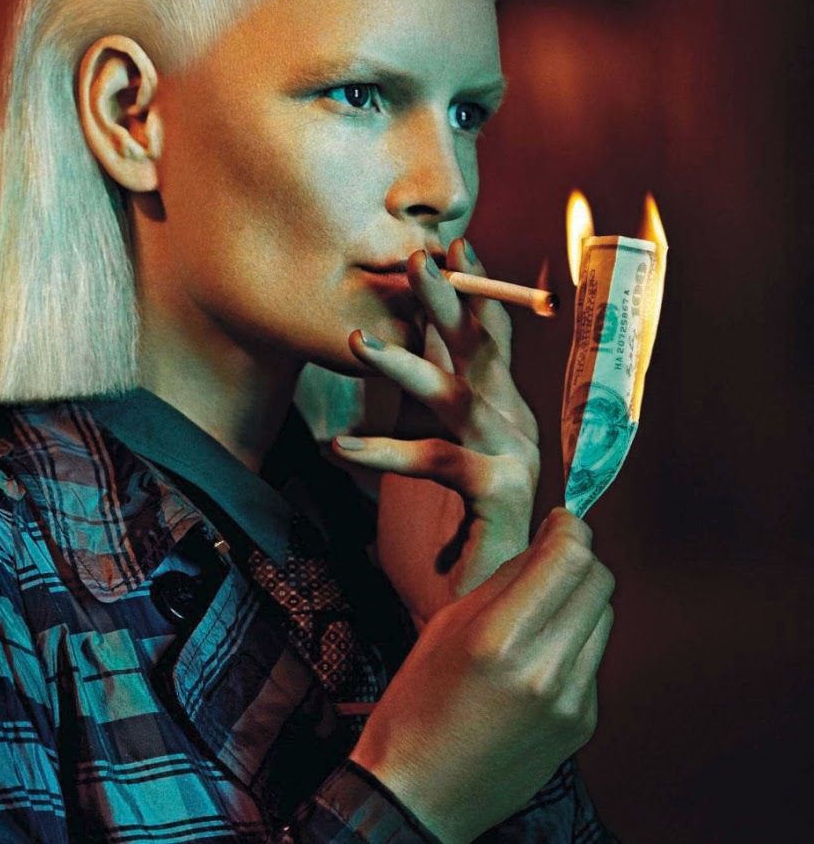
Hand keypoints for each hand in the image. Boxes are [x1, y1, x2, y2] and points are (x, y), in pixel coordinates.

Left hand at [330, 237, 540, 624]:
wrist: (482, 609)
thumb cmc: (449, 531)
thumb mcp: (431, 449)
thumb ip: (423, 404)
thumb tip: (392, 344)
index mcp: (499, 409)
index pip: (486, 339)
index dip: (471, 292)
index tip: (449, 245)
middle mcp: (515, 425)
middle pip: (481, 351)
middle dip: (449, 302)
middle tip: (418, 259)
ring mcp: (515, 458)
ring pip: (456, 397)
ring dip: (405, 364)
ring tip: (355, 340)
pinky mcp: (501, 493)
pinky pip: (437, 461)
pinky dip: (385, 451)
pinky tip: (341, 446)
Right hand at [349, 508, 614, 842]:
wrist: (421, 792)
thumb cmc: (416, 705)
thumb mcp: (443, 627)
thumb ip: (501, 583)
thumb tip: (545, 546)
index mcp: (498, 638)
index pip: (568, 558)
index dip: (570, 528)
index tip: (559, 520)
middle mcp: (544, 668)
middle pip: (599, 582)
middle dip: (579, 558)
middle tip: (552, 555)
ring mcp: (570, 700)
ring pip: (604, 619)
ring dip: (581, 599)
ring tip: (541, 607)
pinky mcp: (582, 723)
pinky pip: (593, 660)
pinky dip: (574, 643)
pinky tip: (538, 656)